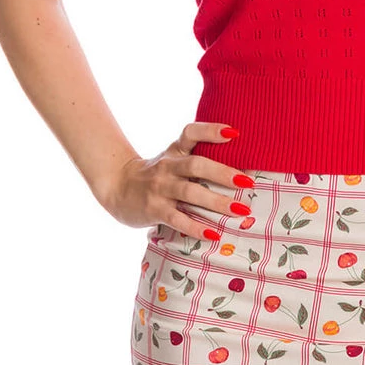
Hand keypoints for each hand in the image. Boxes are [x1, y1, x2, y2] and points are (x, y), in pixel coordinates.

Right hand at [100, 122, 253, 238]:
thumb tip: (239, 168)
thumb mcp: (172, 158)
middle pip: (196, 165)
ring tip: (240, 211)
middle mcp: (167, 166)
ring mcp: (159, 188)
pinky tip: (213, 234)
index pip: (191, 133)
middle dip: (223, 173)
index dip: (211, 130)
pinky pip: (177, 219)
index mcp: (175, 150)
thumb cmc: (156, 174)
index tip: (234, 133)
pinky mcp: (154, 209)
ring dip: (216, 202)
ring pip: (190, 193)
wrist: (117, 187)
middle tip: (248, 182)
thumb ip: (197, 158)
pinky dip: (196, 227)